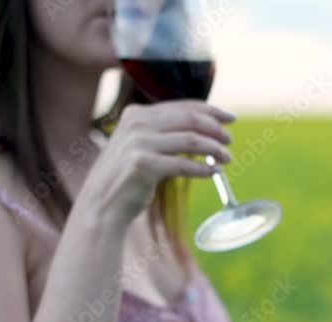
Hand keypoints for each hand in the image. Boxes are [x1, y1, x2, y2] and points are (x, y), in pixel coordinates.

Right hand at [77, 100, 235, 230]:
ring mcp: (138, 143)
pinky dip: (202, 169)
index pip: (183, 106)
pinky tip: (213, 173)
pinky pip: (183, 164)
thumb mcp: (139, 146)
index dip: (211, 110)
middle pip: (190, 119)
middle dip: (216, 129)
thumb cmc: (125, 178)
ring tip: (227, 158)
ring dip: (214, 149)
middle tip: (230, 140)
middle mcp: (136, 124)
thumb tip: (203, 128)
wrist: (101, 206)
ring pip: (190, 140)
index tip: (230, 118)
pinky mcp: (144, 165)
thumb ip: (162, 133)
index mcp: (136, 114)